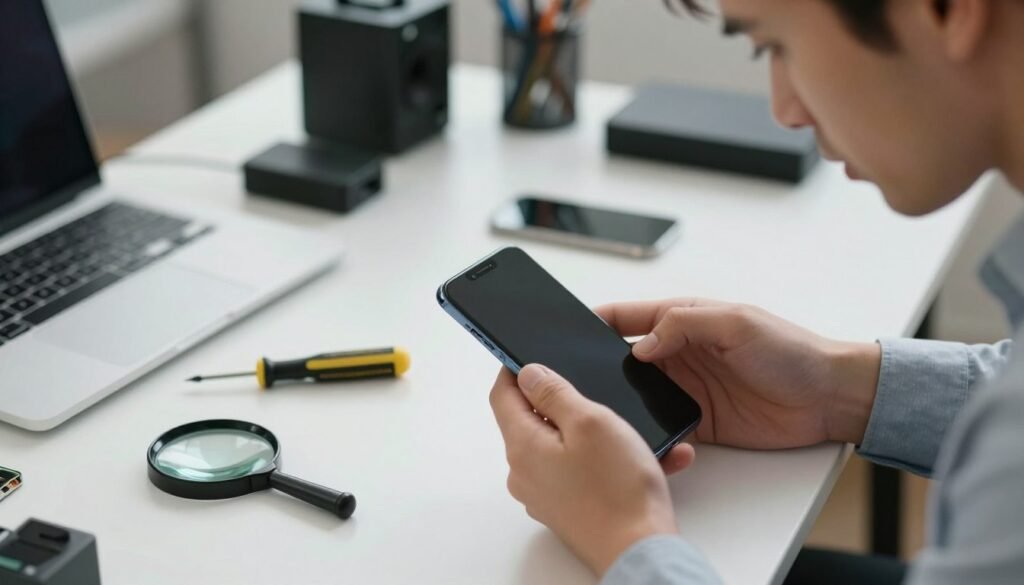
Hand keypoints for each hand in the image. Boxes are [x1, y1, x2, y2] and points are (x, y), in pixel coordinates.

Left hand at [490, 365, 695, 575]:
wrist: (642, 551)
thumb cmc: (618, 489)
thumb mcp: (589, 421)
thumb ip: (554, 392)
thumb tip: (528, 373)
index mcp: (523, 446)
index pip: (502, 396)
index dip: (514, 370)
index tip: (530, 356)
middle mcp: (526, 473)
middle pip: (533, 421)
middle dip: (563, 402)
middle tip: (597, 392)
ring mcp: (546, 494)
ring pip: (564, 446)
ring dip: (597, 433)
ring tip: (636, 430)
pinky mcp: (569, 509)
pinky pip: (584, 471)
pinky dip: (610, 460)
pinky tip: (649, 456)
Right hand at [597, 299, 880, 448]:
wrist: (828, 398)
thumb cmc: (791, 349)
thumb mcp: (736, 323)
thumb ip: (685, 325)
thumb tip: (641, 345)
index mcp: (683, 320)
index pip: (627, 317)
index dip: (596, 321)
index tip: (569, 332)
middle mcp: (678, 354)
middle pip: (623, 357)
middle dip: (598, 365)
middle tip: (575, 378)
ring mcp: (686, 389)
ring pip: (637, 394)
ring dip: (621, 400)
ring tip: (599, 409)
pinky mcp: (698, 422)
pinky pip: (663, 426)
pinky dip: (648, 430)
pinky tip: (637, 434)